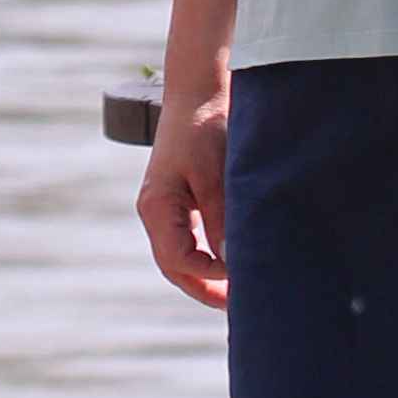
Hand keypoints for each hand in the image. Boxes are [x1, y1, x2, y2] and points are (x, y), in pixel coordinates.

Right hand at [139, 97, 229, 309]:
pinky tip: (235, 261)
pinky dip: (212, 256)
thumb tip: (231, 263)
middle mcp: (157, 211)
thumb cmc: (204, 126)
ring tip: (241, 292)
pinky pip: (193, 239)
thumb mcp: (214, 174)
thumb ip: (221, 219)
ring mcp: (168, 207)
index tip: (240, 277)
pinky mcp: (184, 199)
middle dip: (206, 289)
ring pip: (184, 256)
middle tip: (241, 308)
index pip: (177, 259)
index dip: (208, 276)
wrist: (201, 89)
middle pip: (176, 266)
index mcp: (156, 207)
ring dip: (209, 277)